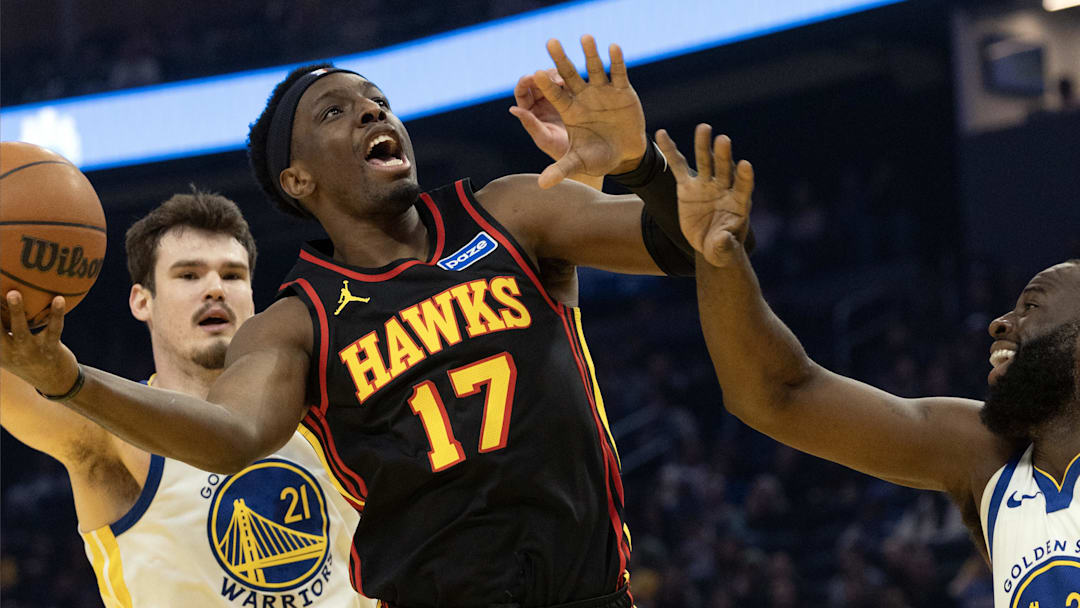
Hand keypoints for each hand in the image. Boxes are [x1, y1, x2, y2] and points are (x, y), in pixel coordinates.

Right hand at [1, 291, 79, 395]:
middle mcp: (9, 351)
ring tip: (13, 293)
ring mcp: (30, 351)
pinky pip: (54, 329)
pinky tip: (59, 298)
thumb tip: (5, 295)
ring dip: (17, 311)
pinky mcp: (50, 349)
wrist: (55, 382)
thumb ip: (3, 329)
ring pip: (21, 330)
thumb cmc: (28, 356)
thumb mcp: (9, 347)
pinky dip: (57, 314)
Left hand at [510, 69, 570, 160]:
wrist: (584, 155)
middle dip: (543, 76)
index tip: (533, 76)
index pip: (521, 92)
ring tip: (565, 82)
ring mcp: (556, 98)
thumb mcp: (545, 138)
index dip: (524, 82)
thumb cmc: (561, 150)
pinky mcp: (571, 95)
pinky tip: (575, 81)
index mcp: (530, 112)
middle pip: (537, 81)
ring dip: (557, 75)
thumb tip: (512, 109)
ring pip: (552, 78)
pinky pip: (568, 82)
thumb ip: (530, 124)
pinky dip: (570, 78)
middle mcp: (540, 103)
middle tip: (555, 78)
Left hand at [533, 35, 645, 188]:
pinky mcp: (622, 90)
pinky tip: (613, 47)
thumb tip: (541, 185)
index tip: (535, 74)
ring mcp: (602, 91)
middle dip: (560, 60)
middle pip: (569, 75)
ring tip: (585, 37)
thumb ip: (560, 170)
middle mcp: (583, 97)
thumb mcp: (578, 164)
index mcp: (569, 111)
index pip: (554, 95)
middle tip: (550, 42)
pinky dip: (616, 61)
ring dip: (590, 53)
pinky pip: (618, 72)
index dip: (545, 85)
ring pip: (593, 68)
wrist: (625, 155)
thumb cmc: (597, 158)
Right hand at [655, 125, 753, 267]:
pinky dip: (670, 151)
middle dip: (724, 155)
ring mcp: (706, 185)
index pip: (744, 187)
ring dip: (704, 145)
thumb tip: (723, 237)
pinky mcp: (688, 186)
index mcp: (739, 203)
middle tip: (723, 140)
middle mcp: (724, 188)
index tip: (746, 165)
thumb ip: (725, 244)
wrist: (709, 244)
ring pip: (705, 162)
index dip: (745, 177)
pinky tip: (662, 135)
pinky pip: (678, 166)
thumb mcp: (724, 251)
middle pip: (724, 168)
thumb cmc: (722, 248)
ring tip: (704, 128)